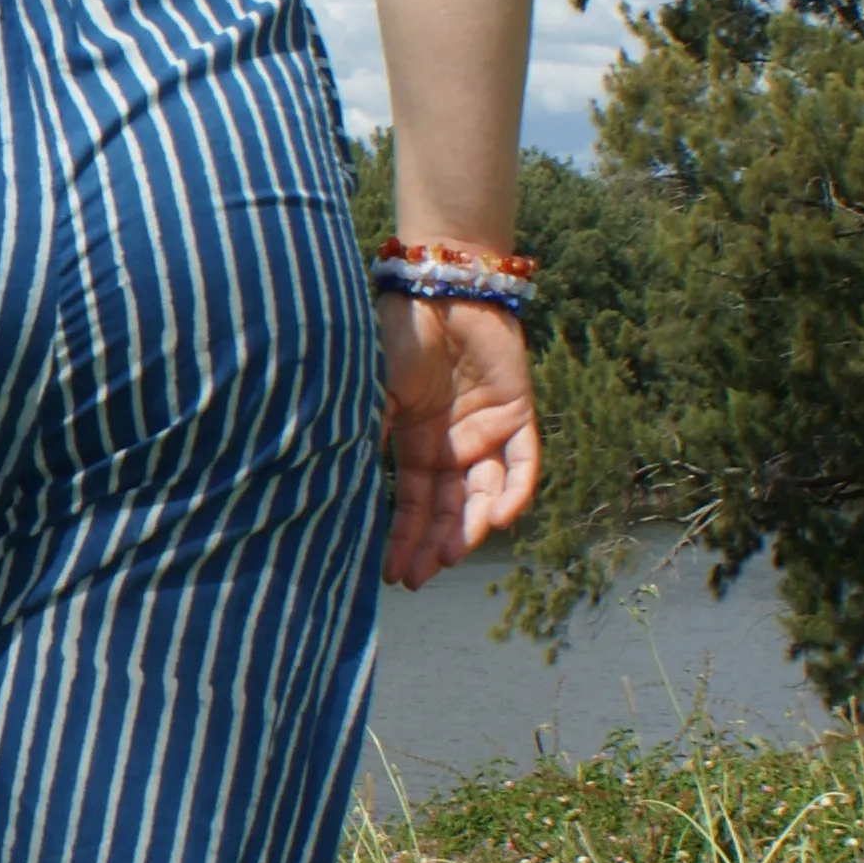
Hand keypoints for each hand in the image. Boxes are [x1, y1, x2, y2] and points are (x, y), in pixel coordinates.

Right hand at [378, 292, 539, 589]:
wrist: (440, 288)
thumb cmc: (396, 335)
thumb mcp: (370, 393)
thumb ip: (365, 437)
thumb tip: (339, 490)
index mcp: (414, 443)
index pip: (412, 504)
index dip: (403, 539)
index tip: (393, 574)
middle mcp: (451, 445)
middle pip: (449, 508)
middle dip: (436, 544)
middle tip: (423, 574)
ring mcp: (486, 431)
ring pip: (486, 493)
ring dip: (472, 526)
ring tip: (454, 552)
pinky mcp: (518, 414)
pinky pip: (524, 462)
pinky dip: (516, 491)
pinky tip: (501, 516)